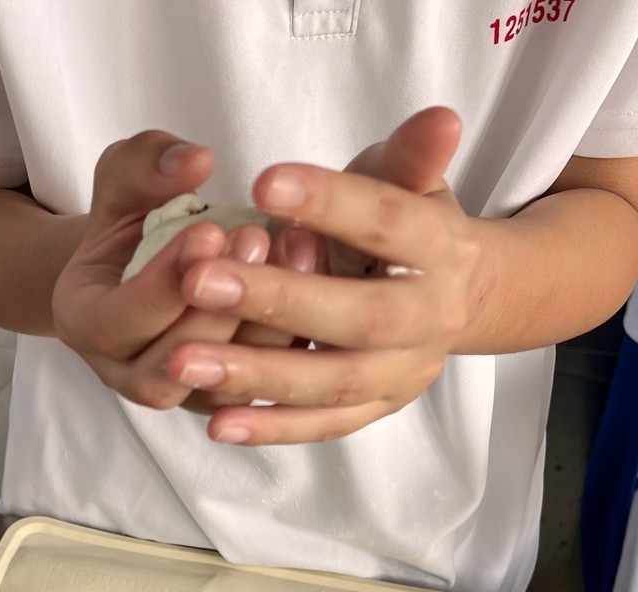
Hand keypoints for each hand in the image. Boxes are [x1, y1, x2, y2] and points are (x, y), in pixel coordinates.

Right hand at [52, 131, 278, 409]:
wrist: (149, 261)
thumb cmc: (133, 218)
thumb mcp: (124, 177)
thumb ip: (147, 164)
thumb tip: (197, 161)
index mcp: (84, 323)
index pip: (117, 322)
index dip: (165, 282)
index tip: (211, 230)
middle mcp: (126, 372)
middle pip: (171, 367)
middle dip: (219, 307)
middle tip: (259, 238)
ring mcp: (179, 393)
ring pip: (223, 386)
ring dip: (264, 325)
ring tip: (297, 250)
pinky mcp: (227, 394)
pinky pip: (261, 387)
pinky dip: (291, 338)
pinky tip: (315, 277)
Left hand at [169, 107, 480, 444]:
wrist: (455, 293)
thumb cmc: (406, 225)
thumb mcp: (406, 179)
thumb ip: (406, 155)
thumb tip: (440, 119)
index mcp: (441, 249)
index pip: (388, 223)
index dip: (330, 203)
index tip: (262, 179)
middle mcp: (429, 319)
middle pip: (357, 316)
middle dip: (276, 300)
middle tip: (197, 281)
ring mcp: (403, 373)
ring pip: (332, 382)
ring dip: (256, 373)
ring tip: (182, 360)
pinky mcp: (374, 410)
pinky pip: (321, 426)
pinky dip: (271, 427)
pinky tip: (217, 422)